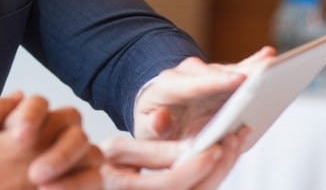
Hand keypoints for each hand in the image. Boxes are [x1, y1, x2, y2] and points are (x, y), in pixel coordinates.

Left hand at [0, 93, 101, 189]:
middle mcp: (54, 131)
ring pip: (88, 148)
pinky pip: (93, 177)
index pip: (39, 103)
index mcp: (27, 116)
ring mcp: (73, 156)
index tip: (14, 135)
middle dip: (53, 138)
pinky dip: (75, 183)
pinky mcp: (84, 181)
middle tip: (30, 163)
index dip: (31, 114)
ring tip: (37, 182)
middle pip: (71, 119)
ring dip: (65, 160)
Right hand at [99, 127, 247, 189]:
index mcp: (127, 189)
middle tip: (232, 141)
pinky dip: (214, 176)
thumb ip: (153, 151)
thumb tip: (189, 149)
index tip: (214, 147)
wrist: (92, 179)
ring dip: (221, 171)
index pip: (172, 182)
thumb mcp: (117, 149)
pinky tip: (223, 158)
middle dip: (218, 167)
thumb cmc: (103, 163)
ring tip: (233, 144)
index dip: (195, 166)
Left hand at [133, 47, 273, 139]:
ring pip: (230, 71)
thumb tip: (160, 119)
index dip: (214, 82)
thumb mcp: (145, 132)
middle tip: (265, 70)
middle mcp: (187, 76)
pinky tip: (269, 56)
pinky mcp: (220, 80)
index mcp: (166, 89)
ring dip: (252, 68)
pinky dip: (253, 65)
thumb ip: (154, 128)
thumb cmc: (152, 126)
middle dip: (240, 72)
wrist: (153, 114)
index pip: (190, 85)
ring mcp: (205, 77)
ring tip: (275, 63)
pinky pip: (238, 72)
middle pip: (215, 73)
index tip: (238, 79)